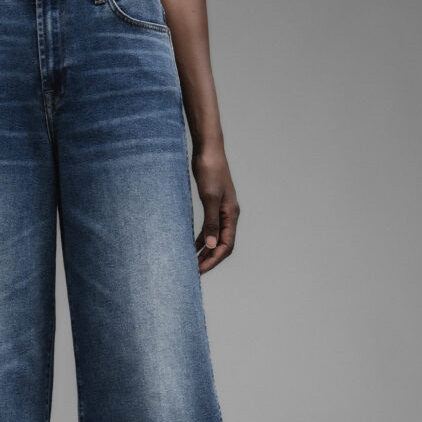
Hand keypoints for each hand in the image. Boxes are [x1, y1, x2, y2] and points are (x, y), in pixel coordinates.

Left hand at [191, 146, 239, 274]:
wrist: (208, 149)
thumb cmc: (210, 170)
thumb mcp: (209, 198)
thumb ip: (211, 223)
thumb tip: (210, 245)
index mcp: (231, 215)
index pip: (226, 245)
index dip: (213, 259)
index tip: (199, 270)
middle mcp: (229, 215)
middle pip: (222, 245)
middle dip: (209, 259)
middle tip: (193, 272)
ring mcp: (222, 211)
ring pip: (215, 238)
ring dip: (204, 251)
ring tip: (191, 263)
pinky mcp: (213, 206)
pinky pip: (209, 229)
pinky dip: (201, 239)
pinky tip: (190, 246)